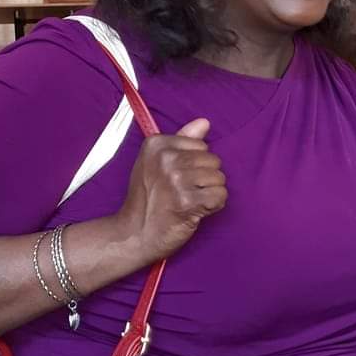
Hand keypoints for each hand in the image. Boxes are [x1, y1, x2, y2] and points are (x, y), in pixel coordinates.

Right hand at [113, 118, 226, 262]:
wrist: (134, 233)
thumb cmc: (147, 199)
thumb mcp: (155, 162)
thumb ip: (181, 140)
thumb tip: (205, 122)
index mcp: (157, 144)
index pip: (201, 145)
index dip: (196, 164)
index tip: (178, 178)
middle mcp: (166, 159)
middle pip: (213, 161)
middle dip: (205, 179)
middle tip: (184, 193)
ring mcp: (176, 180)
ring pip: (219, 179)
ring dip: (209, 193)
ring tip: (190, 202)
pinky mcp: (187, 202)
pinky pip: (220, 196)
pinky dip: (213, 206)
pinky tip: (196, 211)